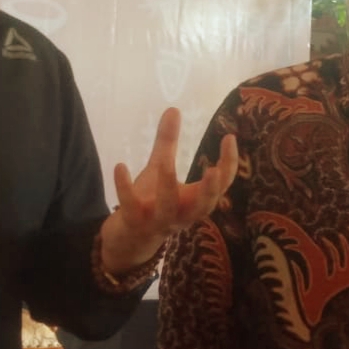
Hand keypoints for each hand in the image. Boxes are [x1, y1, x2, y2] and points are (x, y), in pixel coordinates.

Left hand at [99, 107, 237, 272]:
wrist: (127, 240)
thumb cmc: (151, 202)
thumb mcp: (160, 169)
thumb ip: (168, 143)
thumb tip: (173, 108)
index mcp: (194, 201)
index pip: (221, 185)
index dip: (229, 163)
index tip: (229, 137)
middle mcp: (182, 214)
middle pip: (204, 206)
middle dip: (210, 190)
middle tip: (213, 170)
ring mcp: (158, 221)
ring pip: (168, 208)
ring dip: (167, 186)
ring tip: (164, 163)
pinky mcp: (134, 223)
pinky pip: (130, 207)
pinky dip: (125, 188)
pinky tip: (120, 166)